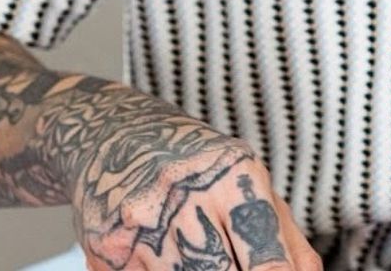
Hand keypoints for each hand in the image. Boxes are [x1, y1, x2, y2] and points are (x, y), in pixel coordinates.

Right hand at [33, 78, 321, 270]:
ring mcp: (142, 226)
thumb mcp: (246, 180)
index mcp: (234, 176)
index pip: (266, 257)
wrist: (116, 134)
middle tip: (229, 261)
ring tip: (201, 253)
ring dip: (193, 270)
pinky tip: (166, 256)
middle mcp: (187, 197)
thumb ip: (284, 235)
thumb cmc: (197, 164)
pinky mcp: (106, 249)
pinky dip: (160, 270)